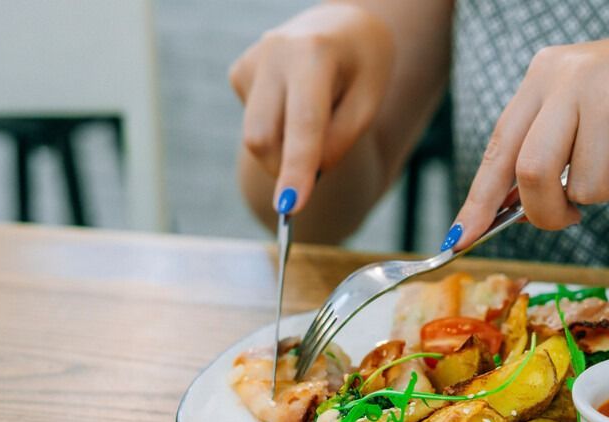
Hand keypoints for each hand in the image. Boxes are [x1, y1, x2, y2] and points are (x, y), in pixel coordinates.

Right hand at [229, 4, 393, 213]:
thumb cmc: (363, 66)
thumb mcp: (369, 102)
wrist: (342, 28)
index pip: (303, 124)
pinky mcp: (239, 72)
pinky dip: (279, 128)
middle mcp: (273, 53)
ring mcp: (250, 61)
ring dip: (286, 148)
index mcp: (313, 54)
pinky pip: (256, 123)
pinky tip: (296, 100)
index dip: (297, 169)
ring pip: (256, 136)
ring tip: (316, 114)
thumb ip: (339, 141)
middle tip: (318, 168)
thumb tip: (303, 177)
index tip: (291, 207)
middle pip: (263, 138)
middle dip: (286, 167)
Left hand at [452, 21, 608, 248]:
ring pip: (586, 187)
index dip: (478, 200)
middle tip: (572, 217)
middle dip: (548, 213)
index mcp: (547, 72)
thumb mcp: (590, 107)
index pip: (500, 147)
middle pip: (531, 174)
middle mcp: (570, 75)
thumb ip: (551, 145)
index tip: (459, 239)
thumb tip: (508, 207)